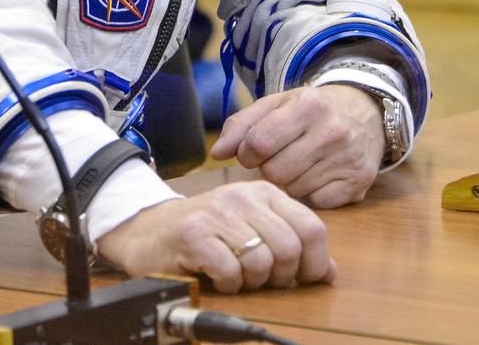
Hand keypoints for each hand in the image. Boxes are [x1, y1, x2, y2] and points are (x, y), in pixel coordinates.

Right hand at [96, 181, 334, 293]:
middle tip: (262, 280)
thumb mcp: (253, 229)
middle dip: (281, 277)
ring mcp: (217, 213)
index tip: (302, 278)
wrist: (149, 230)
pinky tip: (218, 276)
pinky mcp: (194, 235)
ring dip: (252, 282)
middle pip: (289, 248)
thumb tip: (328, 272)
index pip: (312, 227)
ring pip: (262, 261)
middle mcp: (243, 197)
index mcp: (264, 193)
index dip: (315, 263)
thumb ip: (291, 245)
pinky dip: (229, 285)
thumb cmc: (207, 233)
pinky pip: (231, 272)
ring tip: (237, 275)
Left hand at [209, 85, 383, 208]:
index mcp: (308, 106)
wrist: (364, 111)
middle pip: (275, 172)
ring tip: (301, 163)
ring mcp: (348, 159)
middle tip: (281, 156)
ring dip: (290, 181)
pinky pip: (317, 203)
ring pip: (294, 191)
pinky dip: (312, 194)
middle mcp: (332, 132)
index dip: (247, 152)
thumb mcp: (276, 104)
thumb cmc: (310, 109)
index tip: (253, 150)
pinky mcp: (359, 184)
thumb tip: (215, 154)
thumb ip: (241, 125)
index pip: (258, 144)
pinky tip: (318, 175)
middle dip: (270, 167)